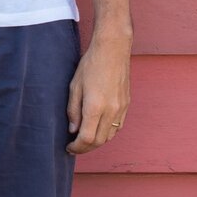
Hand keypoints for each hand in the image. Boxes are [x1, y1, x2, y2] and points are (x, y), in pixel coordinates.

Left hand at [66, 35, 129, 153]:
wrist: (113, 49)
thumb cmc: (91, 63)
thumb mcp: (75, 85)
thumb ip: (73, 110)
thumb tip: (73, 130)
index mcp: (95, 106)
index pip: (87, 139)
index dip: (77, 147)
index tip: (69, 147)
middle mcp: (110, 110)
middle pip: (99, 142)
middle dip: (85, 148)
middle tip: (75, 146)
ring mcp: (121, 108)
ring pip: (109, 136)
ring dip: (97, 141)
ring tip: (85, 137)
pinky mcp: (126, 104)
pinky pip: (117, 126)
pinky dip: (107, 132)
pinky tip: (98, 127)